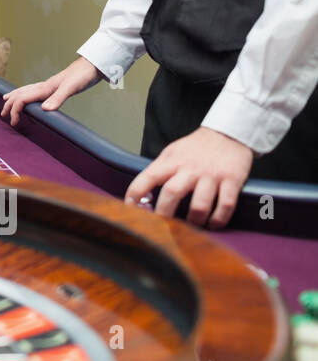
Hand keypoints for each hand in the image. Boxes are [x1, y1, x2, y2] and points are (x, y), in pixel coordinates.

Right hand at [0, 56, 102, 126]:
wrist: (90, 66)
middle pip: (19, 94)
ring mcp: (47, 85)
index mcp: (44, 88)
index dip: (15, 110)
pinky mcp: (52, 86)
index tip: (14, 122)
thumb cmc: (81, 76)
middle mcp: (42, 86)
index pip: (22, 99)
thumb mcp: (71, 88)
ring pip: (24, 91)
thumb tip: (44, 110)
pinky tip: (28, 97)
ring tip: (6, 102)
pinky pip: (32, 91)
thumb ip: (58, 98)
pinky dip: (24, 94)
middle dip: (9, 105)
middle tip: (4, 115)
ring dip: (14, 97)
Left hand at [125, 127, 252, 228]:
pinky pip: (226, 205)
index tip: (129, 206)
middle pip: (172, 192)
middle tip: (161, 226)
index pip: (149, 176)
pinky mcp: (232, 180)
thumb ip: (159, 170)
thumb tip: (142, 194)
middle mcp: (191, 168)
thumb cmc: (196, 147)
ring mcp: (212, 175)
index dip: (136, 191)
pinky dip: (219, 219)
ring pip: (200, 205)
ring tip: (192, 226)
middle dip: (164, 212)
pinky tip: (213, 224)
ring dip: (194, 220)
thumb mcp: (173, 152)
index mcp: (172, 161)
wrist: (228, 133)